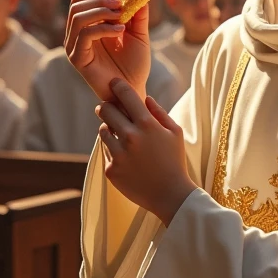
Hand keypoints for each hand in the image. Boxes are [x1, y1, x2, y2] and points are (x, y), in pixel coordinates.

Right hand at [65, 0, 150, 102]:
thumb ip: (138, 15)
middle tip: (120, 3)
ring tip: (121, 17)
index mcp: (88, 25)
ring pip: (78, 18)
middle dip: (99, 0)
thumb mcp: (139, 34)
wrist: (133, 90)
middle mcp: (77, 34)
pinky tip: (119, 31)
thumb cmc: (134, 65)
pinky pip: (84, 35)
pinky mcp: (77, 59)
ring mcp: (75, 47)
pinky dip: (102, 28)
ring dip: (100, 12)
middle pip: (76, 5)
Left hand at [96, 78, 196, 223]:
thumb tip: (144, 98)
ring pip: (102, 130)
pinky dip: (112, 149)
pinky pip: (105, 150)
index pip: (126, 95)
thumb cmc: (175, 160)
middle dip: (106, 106)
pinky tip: (125, 155)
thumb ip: (159, 112)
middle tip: (108, 107)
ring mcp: (119, 154)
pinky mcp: (111, 170)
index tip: (113, 83)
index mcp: (147, 125)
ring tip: (119, 134)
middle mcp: (130, 137)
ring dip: (108, 128)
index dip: (117, 85)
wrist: (170, 194)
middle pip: (106, 109)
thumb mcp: (175, 133)